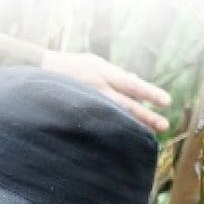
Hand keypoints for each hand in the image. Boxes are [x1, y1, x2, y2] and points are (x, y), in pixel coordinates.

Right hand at [40, 49, 170, 132]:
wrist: (36, 70)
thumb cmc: (68, 67)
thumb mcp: (92, 62)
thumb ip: (114, 73)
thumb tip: (135, 79)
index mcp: (102, 72)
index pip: (132, 84)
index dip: (150, 93)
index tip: (167, 101)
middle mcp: (97, 87)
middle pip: (128, 104)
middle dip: (147, 116)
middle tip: (165, 125)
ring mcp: (88, 101)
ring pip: (116, 116)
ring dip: (133, 127)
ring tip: (149, 136)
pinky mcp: (79, 113)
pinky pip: (100, 124)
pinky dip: (114, 132)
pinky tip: (124, 141)